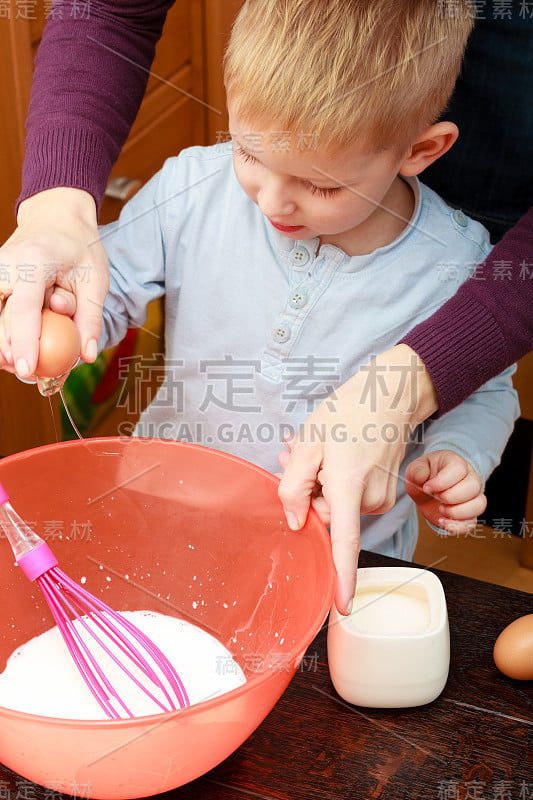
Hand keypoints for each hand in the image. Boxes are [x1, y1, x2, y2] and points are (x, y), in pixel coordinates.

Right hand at [0, 188, 108, 376]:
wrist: (55, 218)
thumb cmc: (79, 247)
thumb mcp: (95, 279)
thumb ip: (90, 317)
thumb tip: (87, 355)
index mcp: (33, 262)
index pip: (24, 311)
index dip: (24, 343)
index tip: (25, 368)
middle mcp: (5, 266)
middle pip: (3, 321)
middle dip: (16, 349)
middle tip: (32, 371)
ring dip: (15, 339)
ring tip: (32, 350)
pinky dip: (11, 331)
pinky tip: (20, 347)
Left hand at [277, 344, 437, 615]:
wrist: (391, 397)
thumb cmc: (348, 414)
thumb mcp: (309, 442)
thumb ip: (294, 486)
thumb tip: (296, 523)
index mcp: (348, 487)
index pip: (345, 543)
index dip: (342, 578)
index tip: (342, 608)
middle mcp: (369, 499)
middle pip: (327, 515)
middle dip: (307, 492)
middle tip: (295, 454)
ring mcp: (381, 496)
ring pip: (338, 504)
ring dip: (320, 483)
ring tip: (317, 450)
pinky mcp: (385, 491)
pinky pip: (352, 497)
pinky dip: (337, 481)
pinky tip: (334, 455)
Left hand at [405, 449, 485, 533]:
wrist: (426, 492)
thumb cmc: (423, 477)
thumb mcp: (415, 470)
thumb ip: (416, 471)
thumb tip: (421, 476)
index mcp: (455, 463)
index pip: (459, 469)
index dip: (442, 481)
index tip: (427, 488)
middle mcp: (470, 478)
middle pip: (474, 486)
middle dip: (451, 496)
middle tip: (435, 498)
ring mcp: (473, 496)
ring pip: (479, 505)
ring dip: (457, 512)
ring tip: (440, 510)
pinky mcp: (470, 514)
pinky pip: (473, 522)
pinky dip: (458, 526)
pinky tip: (443, 523)